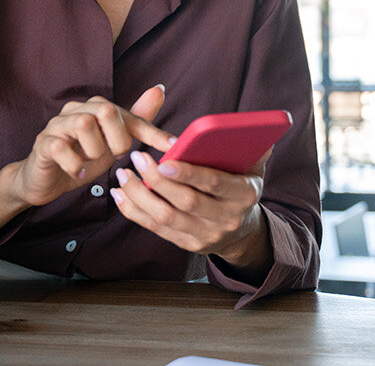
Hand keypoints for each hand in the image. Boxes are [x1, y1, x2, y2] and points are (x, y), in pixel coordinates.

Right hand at [0, 86, 174, 236]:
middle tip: (112, 155)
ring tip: (91, 162)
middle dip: (117, 139)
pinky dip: (75, 165)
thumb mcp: (114, 143)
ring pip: (84, 124)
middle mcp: (77, 110)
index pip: (129, 115)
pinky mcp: (43, 143)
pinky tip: (78, 173)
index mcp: (96, 108)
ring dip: (94, 150)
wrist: (45, 180)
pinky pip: (60, 148)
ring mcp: (57, 125)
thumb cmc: (81, 158)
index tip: (172, 145)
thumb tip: (159, 89)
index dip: (151, 132)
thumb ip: (136, 121)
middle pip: (107, 110)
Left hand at [110, 148, 272, 275]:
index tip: (164, 159)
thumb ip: (252, 149)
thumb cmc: (241, 187)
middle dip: (157, 180)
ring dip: (140, 195)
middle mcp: (225, 219)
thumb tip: (253, 130)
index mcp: (244, 195)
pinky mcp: (187, 244)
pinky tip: (120, 194)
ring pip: (166, 217)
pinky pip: (155, 229)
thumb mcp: (254, 169)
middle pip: (186, 202)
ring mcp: (205, 235)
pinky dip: (134, 211)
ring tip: (123, 174)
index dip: (188, 173)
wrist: (242, 232)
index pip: (213, 184)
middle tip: (137, 158)